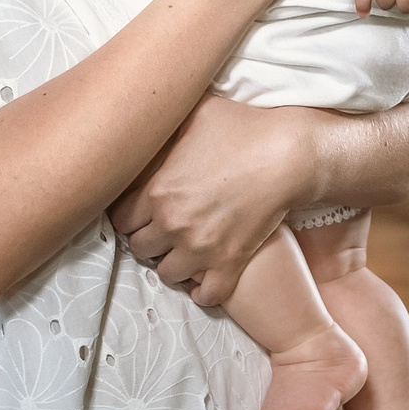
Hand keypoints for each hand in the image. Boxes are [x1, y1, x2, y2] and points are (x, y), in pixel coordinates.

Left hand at [108, 94, 307, 304]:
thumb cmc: (243, 128)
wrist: (287, 155)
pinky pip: (206, 295)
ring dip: (172, 264)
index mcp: (156, 191)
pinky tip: (205, 276)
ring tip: (182, 251)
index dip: (130, 215)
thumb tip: (148, 117)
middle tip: (162, 230)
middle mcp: (172, 224)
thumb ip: (164, 124)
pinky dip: (203, 290)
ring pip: (167, 274)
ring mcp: (200, 248)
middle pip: (139, 249)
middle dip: (149, 239)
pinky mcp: (229, 263)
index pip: (120, 220)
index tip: (141, 212)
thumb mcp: (194, 114)